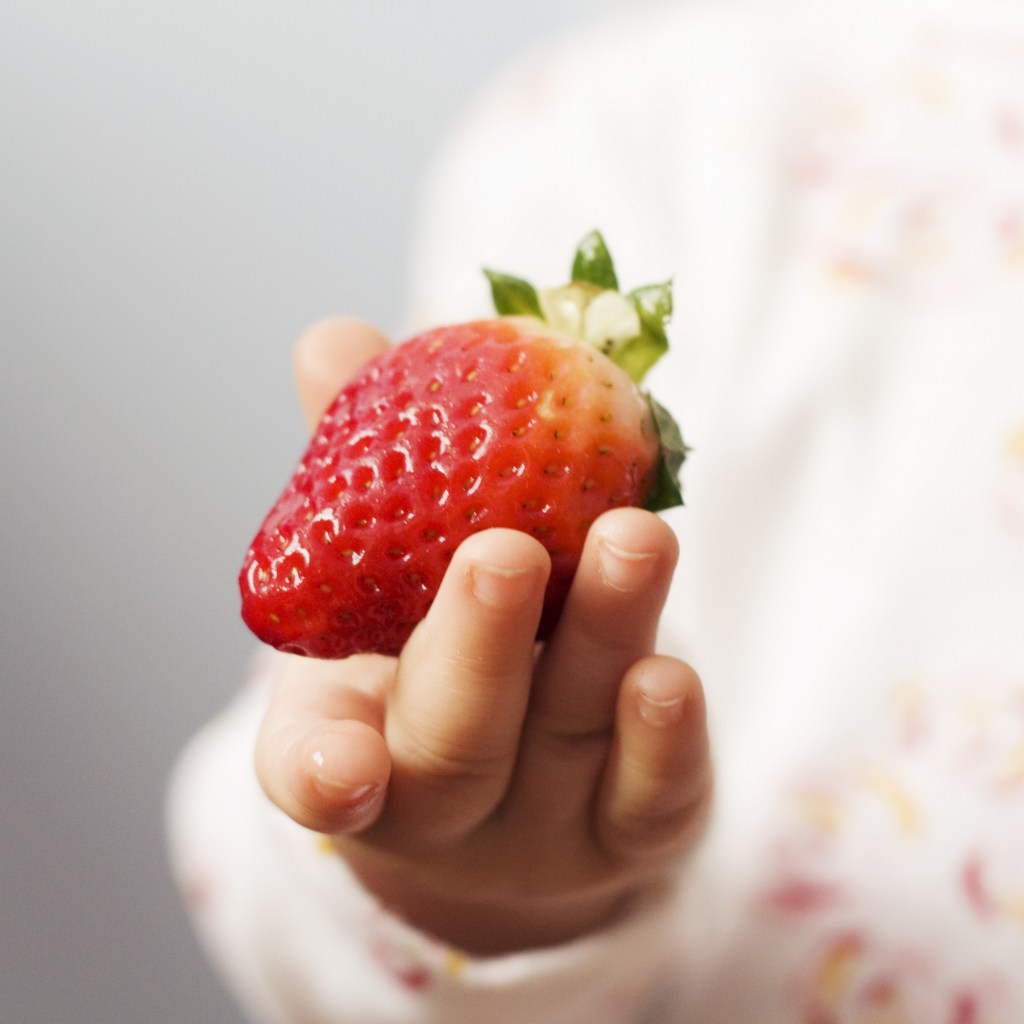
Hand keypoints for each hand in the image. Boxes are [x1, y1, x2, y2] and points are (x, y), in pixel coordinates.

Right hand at [255, 318, 711, 954]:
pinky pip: (654, 797)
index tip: (338, 763)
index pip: (315, 773)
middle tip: (500, 552)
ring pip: (567, 742)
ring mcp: (544, 828)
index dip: (322, 769)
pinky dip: (664, 740)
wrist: (520, 781)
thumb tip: (333, 339)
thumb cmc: (436, 650)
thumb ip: (367, 463)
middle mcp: (445, 802)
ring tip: (634, 536)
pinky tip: (671, 675)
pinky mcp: (632, 835)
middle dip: (478, 649)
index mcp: (356, 742)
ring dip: (600, 638)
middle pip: (455, 747)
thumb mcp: (389, 568)